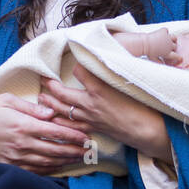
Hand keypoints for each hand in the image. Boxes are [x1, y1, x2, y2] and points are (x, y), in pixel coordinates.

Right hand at [0, 93, 93, 174]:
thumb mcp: (7, 100)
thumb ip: (31, 108)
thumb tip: (51, 112)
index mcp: (22, 125)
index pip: (55, 132)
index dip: (73, 136)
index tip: (86, 137)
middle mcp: (21, 144)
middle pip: (54, 150)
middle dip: (74, 151)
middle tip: (89, 151)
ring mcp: (14, 157)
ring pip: (46, 162)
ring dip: (64, 162)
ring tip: (78, 159)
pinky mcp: (7, 166)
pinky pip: (32, 171)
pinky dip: (48, 170)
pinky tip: (57, 168)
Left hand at [37, 67, 171, 164]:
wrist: (147, 130)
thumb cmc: (144, 106)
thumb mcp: (131, 83)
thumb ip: (118, 70)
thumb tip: (111, 60)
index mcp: (100, 88)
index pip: (80, 71)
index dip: (76, 64)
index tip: (74, 58)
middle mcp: (90, 103)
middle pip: (63, 93)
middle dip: (50, 85)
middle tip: (43, 78)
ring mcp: (90, 117)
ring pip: (63, 110)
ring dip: (50, 103)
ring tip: (41, 97)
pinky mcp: (93, 128)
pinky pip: (71, 126)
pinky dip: (59, 122)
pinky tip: (53, 119)